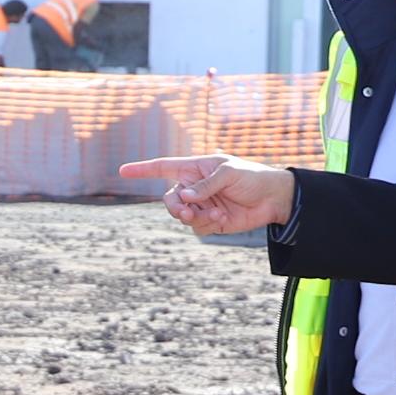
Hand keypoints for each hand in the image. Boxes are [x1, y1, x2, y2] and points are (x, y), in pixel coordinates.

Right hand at [123, 155, 295, 235]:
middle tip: (186, 212)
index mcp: (195, 169)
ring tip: (213, 214)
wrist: (273, 199)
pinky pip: (196, 226)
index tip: (122, 171)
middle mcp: (194, 187)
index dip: (142, 169)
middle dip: (174, 207)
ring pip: (181, 215)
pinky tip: (221, 218)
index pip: (163, 168)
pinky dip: (205, 224)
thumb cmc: (252, 177)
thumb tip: (185, 197)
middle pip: (169, 199)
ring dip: (193, 217)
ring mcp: (201, 205)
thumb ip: (205, 185)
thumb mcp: (229, 174)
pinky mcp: (210, 221)